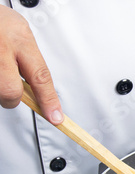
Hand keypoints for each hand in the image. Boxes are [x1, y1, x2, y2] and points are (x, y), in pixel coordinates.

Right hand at [0, 5, 62, 123]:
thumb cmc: (0, 22)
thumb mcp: (22, 35)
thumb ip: (31, 62)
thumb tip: (40, 91)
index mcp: (20, 41)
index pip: (40, 77)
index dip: (49, 101)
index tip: (55, 117)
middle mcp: (2, 49)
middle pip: (10, 91)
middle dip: (12, 98)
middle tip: (11, 92)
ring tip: (1, 70)